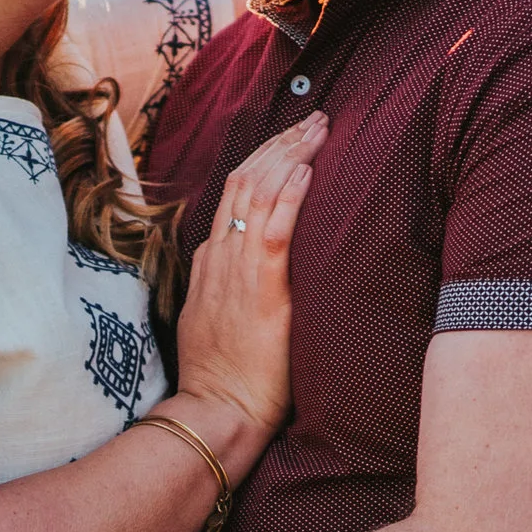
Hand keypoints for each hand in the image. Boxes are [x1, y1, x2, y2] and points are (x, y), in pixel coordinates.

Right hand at [174, 115, 321, 437]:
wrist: (215, 413)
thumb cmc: (222, 378)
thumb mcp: (213, 320)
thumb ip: (223, 285)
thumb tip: (237, 263)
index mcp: (211, 262)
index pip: (235, 193)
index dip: (264, 158)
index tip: (293, 138)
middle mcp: (221, 259)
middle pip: (247, 182)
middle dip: (282, 144)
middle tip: (316, 118)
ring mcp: (238, 274)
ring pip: (259, 196)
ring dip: (292, 156)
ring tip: (320, 129)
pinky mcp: (261, 294)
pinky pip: (273, 234)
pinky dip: (289, 198)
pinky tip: (308, 171)